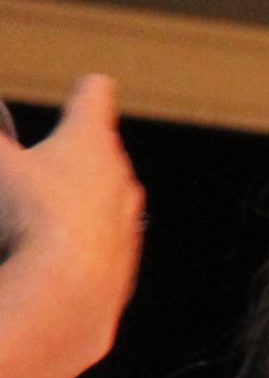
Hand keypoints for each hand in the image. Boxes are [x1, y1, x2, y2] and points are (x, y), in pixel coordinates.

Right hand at [0, 76, 143, 368]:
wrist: (69, 290)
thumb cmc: (31, 214)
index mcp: (90, 140)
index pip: (95, 96)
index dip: (87, 89)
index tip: (89, 87)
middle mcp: (120, 176)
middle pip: (104, 150)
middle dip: (78, 151)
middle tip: (47, 159)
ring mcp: (129, 220)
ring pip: (110, 197)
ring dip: (84, 198)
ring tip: (47, 209)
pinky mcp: (125, 261)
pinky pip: (105, 240)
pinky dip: (85, 239)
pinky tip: (58, 251)